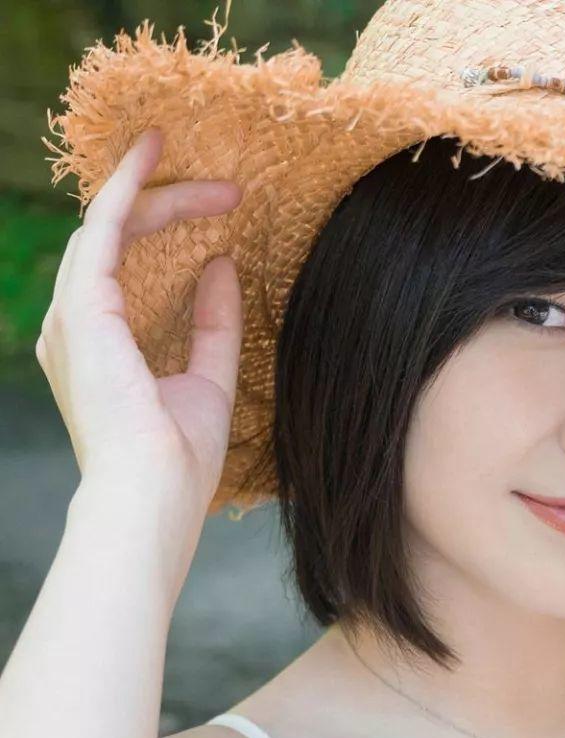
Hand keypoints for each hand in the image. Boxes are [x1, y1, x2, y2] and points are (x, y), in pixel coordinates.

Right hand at [35, 127, 244, 514]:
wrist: (153, 494)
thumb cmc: (177, 460)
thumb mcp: (210, 381)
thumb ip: (214, 325)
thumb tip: (223, 266)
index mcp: (100, 350)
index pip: (127, 270)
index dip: (167, 230)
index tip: (221, 209)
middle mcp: (75, 329)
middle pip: (117, 242)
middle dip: (170, 206)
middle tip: (230, 191)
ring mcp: (72, 316)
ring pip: (109, 227)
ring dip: (156, 191)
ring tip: (205, 171)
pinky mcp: (83, 307)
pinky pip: (103, 225)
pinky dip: (128, 185)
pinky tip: (155, 155)